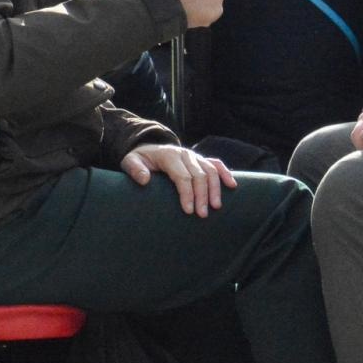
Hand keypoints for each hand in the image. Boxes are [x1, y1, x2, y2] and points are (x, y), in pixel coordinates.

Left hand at [121, 143, 237, 216]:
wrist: (148, 148)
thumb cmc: (139, 159)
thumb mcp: (130, 161)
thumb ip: (134, 169)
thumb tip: (144, 180)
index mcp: (169, 155)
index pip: (182, 176)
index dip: (187, 193)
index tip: (188, 211)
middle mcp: (185, 154)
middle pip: (199, 175)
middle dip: (202, 195)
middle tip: (202, 215)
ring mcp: (194, 156)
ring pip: (211, 170)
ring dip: (215, 189)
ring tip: (216, 207)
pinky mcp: (200, 159)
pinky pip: (216, 164)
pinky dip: (225, 173)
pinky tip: (232, 186)